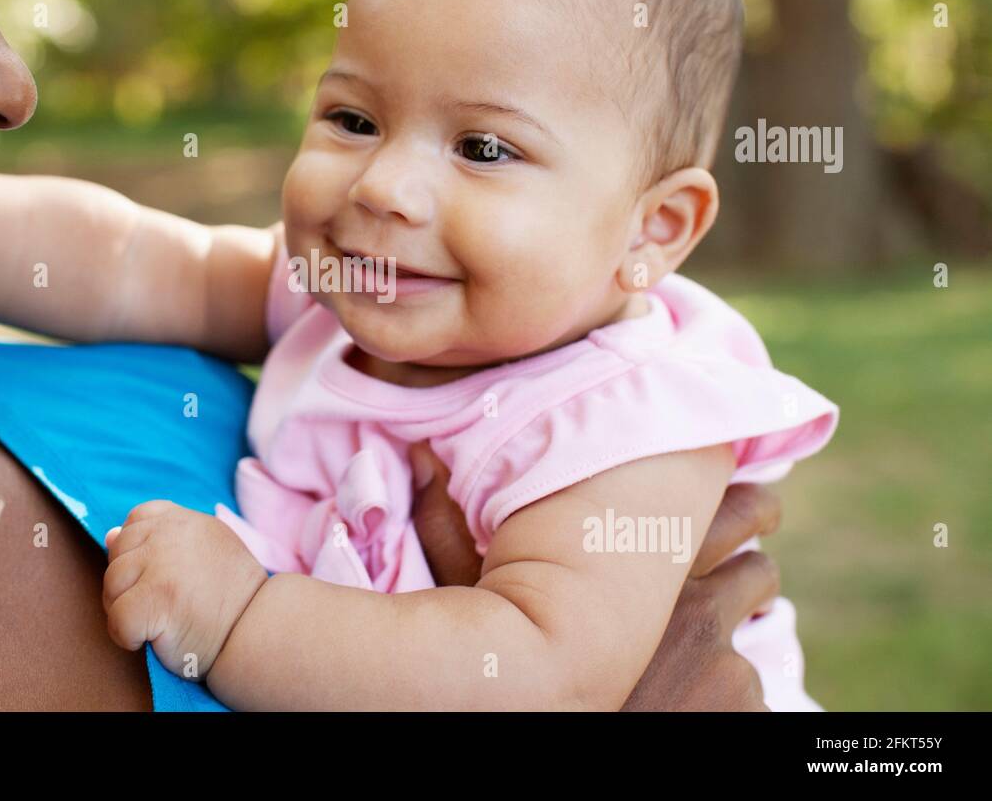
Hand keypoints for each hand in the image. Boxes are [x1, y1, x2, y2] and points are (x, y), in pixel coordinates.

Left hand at [102, 500, 267, 679]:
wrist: (259, 631)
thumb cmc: (230, 598)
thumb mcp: (204, 551)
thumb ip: (160, 540)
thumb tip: (110, 535)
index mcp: (184, 520)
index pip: (136, 521)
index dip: (138, 553)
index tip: (160, 577)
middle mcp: (171, 534)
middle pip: (117, 555)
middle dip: (128, 585)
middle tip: (161, 607)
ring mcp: (162, 565)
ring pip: (111, 586)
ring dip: (126, 611)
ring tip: (158, 623)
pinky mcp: (156, 598)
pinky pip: (116, 619)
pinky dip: (127, 638)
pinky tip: (153, 639)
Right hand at [410, 441, 782, 710]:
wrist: (551, 722)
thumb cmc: (508, 676)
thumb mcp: (472, 598)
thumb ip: (454, 530)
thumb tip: (420, 458)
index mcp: (651, 563)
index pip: (739, 507)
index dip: (736, 499)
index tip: (725, 495)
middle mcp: (701, 609)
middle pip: (760, 566)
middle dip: (748, 560)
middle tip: (735, 557)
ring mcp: (727, 670)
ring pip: (756, 628)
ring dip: (737, 622)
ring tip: (706, 632)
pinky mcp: (743, 715)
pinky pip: (752, 690)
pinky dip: (728, 689)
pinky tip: (696, 693)